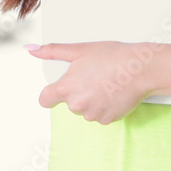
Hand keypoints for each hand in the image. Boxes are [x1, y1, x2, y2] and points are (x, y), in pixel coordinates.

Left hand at [26, 41, 158, 124]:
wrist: (139, 68)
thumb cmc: (112, 56)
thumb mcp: (79, 50)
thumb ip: (52, 51)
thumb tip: (31, 50)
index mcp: (66, 88)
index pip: (45, 99)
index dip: (50, 93)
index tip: (58, 88)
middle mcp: (76, 105)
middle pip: (69, 102)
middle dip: (78, 91)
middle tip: (94, 76)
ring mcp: (92, 114)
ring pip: (85, 109)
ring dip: (92, 99)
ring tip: (106, 82)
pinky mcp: (106, 120)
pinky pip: (99, 115)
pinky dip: (105, 106)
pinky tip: (113, 93)